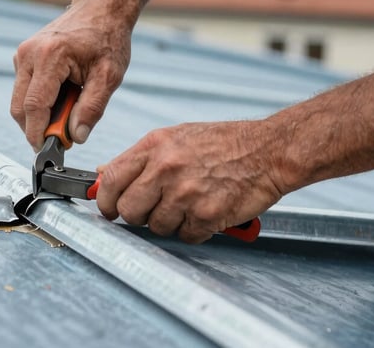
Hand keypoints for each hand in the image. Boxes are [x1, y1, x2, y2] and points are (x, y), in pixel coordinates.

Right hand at [11, 1, 131, 149]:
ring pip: (19, 100)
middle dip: (36, 129)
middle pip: (19, 108)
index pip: (34, 107)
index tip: (48, 150)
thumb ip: (92, 108)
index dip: (39, 134)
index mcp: (50, 56)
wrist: (101, 8)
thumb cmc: (107, 38)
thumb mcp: (110, 76)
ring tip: (68, 111)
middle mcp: (29, 54)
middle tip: (61, 137)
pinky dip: (38, 102)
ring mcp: (22, 54)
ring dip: (38, 115)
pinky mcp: (23, 56)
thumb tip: (76, 137)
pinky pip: (23, 89)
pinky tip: (62, 96)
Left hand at [96, 120, 287, 242]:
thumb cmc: (223, 143)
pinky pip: (186, 236)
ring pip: (157, 227)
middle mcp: (166, 168)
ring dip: (170, 223)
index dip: (106, 200)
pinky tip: (205, 212)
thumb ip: (140, 158)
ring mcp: (186, 193)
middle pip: (129, 210)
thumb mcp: (174, 138)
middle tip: (152, 210)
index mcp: (154, 146)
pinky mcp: (207, 215)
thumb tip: (105, 174)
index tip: (109, 209)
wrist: (268, 150)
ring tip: (189, 205)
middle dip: (137, 216)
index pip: (112, 179)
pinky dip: (195, 230)